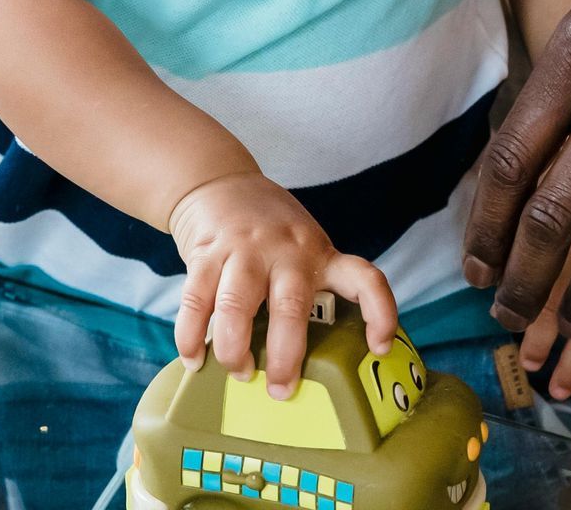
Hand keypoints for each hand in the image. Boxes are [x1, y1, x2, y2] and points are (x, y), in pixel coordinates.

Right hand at [170, 172, 397, 391]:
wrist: (219, 181)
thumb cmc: (270, 230)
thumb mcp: (304, 246)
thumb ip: (311, 289)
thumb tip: (315, 365)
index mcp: (319, 253)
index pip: (364, 278)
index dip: (379, 312)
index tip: (379, 348)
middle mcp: (285, 250)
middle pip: (290, 305)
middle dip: (285, 355)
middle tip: (280, 389)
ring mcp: (243, 249)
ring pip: (236, 304)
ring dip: (235, 348)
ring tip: (238, 370)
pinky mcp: (206, 253)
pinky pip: (196, 300)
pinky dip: (192, 336)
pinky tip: (195, 358)